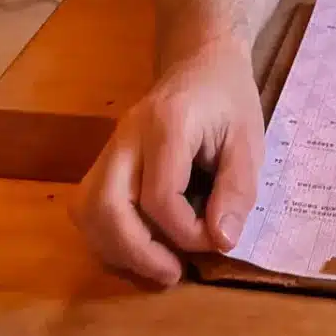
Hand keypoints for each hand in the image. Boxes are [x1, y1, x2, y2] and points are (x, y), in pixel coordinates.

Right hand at [74, 40, 263, 286]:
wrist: (200, 62)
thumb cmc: (228, 100)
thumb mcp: (249, 140)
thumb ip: (237, 189)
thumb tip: (222, 241)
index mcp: (167, 124)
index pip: (159, 195)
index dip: (186, 232)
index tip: (217, 238)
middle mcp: (127, 136)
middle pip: (104, 205)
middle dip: (136, 252)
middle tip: (173, 273)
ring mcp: (109, 147)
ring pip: (86, 209)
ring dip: (117, 249)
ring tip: (158, 265)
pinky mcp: (104, 161)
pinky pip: (88, 207)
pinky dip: (108, 237)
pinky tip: (142, 246)